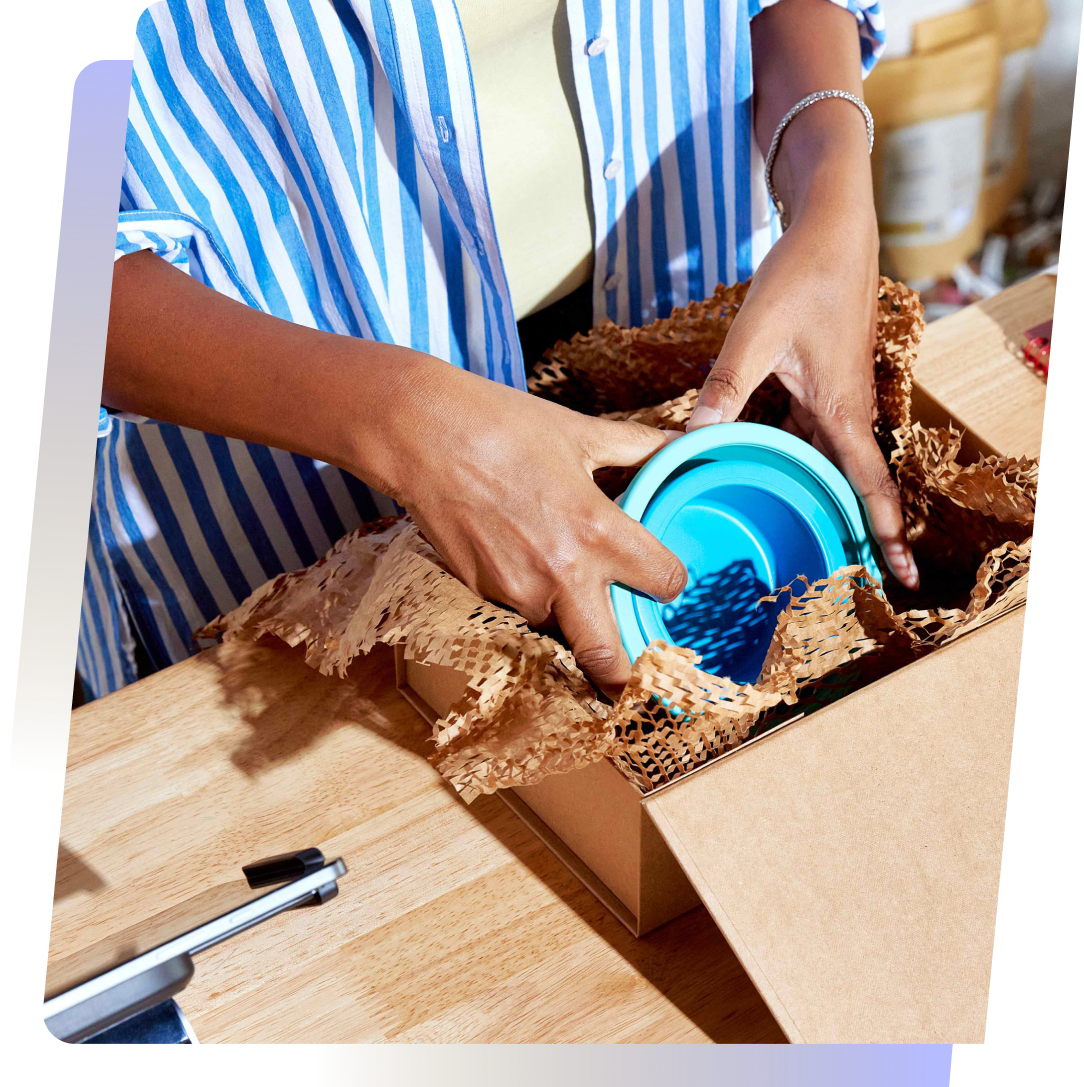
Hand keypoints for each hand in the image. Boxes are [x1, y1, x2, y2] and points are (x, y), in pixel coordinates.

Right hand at [361, 357, 687, 696]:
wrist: (423, 436)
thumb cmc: (503, 427)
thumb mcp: (581, 433)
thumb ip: (639, 447)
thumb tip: (683, 443)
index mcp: (598, 532)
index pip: (664, 582)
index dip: (672, 581)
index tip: (666, 579)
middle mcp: (562, 574)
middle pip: (607, 658)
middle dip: (625, 676)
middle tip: (637, 677)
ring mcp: (517, 591)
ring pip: (560, 632)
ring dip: (572, 621)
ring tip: (567, 584)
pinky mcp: (481, 593)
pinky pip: (521, 610)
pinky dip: (532, 598)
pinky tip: (523, 558)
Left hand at [686, 201, 917, 588]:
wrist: (832, 226)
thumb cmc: (803, 275)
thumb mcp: (755, 334)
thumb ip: (725, 387)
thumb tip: (690, 438)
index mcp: (841, 410)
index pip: (871, 486)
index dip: (886, 535)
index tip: (902, 578)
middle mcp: (846, 410)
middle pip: (854, 484)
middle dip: (857, 529)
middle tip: (848, 578)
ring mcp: (835, 396)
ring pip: (829, 460)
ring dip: (824, 495)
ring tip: (811, 538)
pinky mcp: (821, 382)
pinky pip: (811, 434)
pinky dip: (797, 458)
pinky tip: (769, 471)